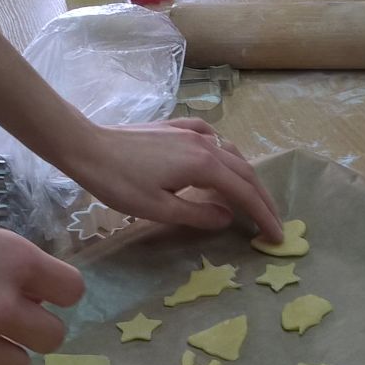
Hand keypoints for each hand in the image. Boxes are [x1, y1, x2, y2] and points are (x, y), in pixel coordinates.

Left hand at [77, 118, 282, 238]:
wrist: (87, 147)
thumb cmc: (118, 183)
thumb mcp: (159, 209)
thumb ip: (198, 214)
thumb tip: (228, 217)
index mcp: (204, 164)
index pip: (245, 193)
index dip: (264, 216)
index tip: (277, 236)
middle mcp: (205, 143)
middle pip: (245, 172)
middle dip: (262, 199)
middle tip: (273, 223)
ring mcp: (191, 132)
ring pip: (232, 153)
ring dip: (246, 177)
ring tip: (251, 198)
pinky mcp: (176, 127)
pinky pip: (212, 139)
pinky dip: (225, 154)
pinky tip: (220, 162)